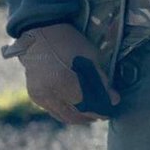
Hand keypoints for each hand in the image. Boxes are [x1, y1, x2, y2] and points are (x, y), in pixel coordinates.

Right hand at [2, 23, 120, 123]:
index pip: (86, 106)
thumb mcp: (90, 56)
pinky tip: (75, 107)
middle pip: (74, 115)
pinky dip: (65, 111)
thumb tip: (113, 99)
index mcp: (65, 82)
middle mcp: (50, 93)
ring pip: (62, 116)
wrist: (41, 33)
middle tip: (101, 113)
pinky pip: (53, 110)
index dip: (99, 111)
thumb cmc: (70, 41)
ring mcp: (40, 96)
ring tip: (90, 113)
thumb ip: (101, 80)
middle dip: (90, 116)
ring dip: (78, 117)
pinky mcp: (35, 96)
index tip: (109, 111)